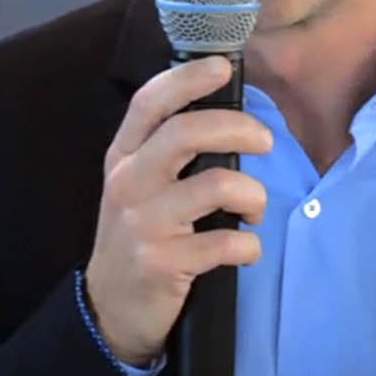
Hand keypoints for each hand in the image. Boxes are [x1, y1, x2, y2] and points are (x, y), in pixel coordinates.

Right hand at [84, 55, 271, 365]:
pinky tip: (246, 249)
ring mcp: (143, 223)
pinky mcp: (162, 262)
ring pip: (216, 186)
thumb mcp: (137, 186)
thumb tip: (227, 117)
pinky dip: (248, 245)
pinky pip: (226, 242)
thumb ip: (167, 152)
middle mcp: (128, 182)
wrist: (110, 307)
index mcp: (123, 156)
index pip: (149, 102)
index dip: (187, 79)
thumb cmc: (138, 235)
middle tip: (266, 140)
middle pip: (186, 133)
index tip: (223, 67)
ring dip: (254, 196)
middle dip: (238, 128)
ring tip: (255, 209)